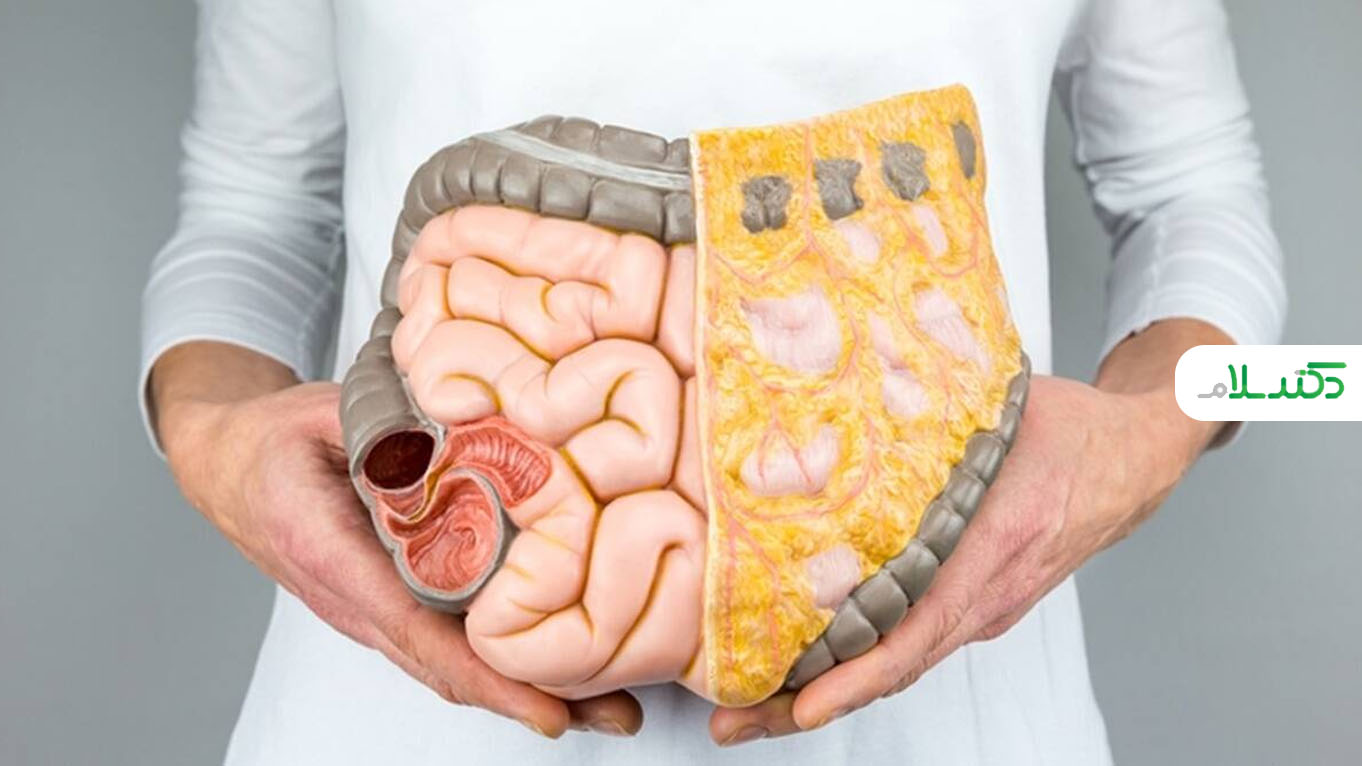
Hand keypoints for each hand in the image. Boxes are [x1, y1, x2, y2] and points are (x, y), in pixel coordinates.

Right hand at [154, 344, 641, 738]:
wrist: (229, 467)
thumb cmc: (274, 442)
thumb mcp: (323, 416)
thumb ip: (390, 425)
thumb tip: (470, 424)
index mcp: (334, 557)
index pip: (419, 631)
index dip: (489, 676)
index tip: (550, 708)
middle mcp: (356, 603)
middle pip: (450, 669)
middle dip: (534, 698)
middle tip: (618, 714)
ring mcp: (374, 613)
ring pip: (454, 666)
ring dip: (530, 688)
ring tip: (611, 703)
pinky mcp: (390, 606)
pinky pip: (449, 644)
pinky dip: (505, 663)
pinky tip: (560, 664)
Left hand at [710, 320, 1227, 744]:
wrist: (1137, 458)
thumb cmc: (1076, 432)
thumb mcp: (1005, 406)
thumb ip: (935, 405)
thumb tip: (848, 384)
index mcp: (995, 547)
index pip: (920, 628)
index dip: (858, 673)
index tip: (802, 704)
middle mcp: (988, 595)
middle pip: (893, 666)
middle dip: (807, 702)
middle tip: (734, 722)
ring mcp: (984, 607)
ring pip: (897, 662)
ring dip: (824, 688)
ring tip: (747, 706)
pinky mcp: (977, 603)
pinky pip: (911, 641)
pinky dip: (856, 664)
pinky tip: (803, 664)